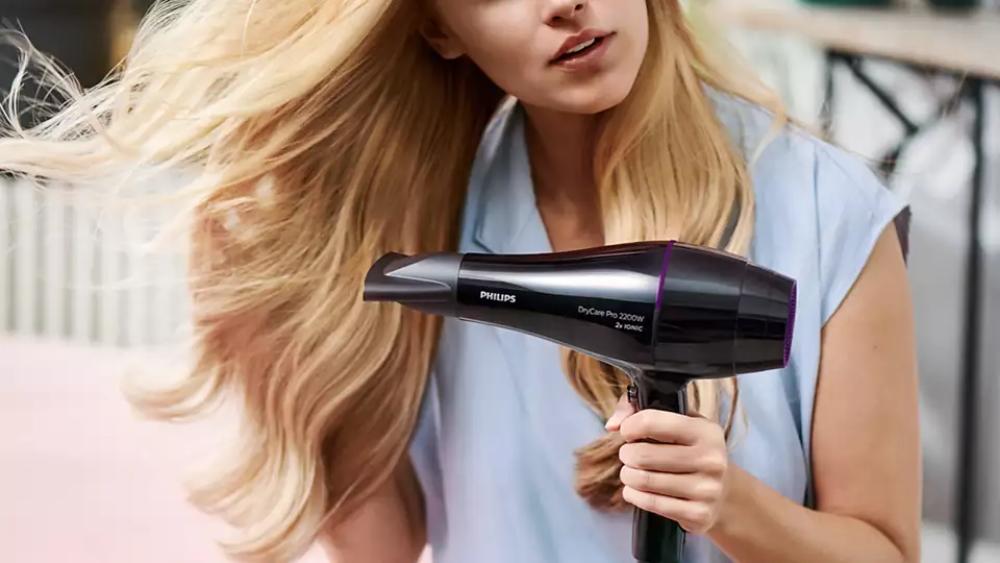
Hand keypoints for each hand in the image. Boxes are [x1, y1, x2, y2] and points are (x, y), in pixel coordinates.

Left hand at [605, 392, 730, 534]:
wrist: (724, 493)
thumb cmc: (692, 451)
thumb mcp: (679, 422)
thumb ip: (640, 410)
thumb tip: (613, 424)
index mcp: (705, 432)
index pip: (651, 422)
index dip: (629, 426)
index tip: (628, 432)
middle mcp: (710, 460)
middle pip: (642, 455)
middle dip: (627, 454)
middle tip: (629, 455)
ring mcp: (706, 490)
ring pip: (643, 480)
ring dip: (628, 475)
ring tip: (631, 472)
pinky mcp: (698, 514)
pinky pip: (650, 504)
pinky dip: (634, 495)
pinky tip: (636, 490)